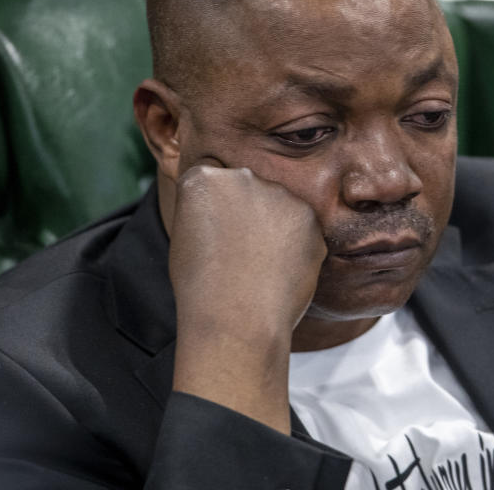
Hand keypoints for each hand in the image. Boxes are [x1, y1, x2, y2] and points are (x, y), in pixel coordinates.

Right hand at [168, 162, 325, 432]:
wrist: (237, 322)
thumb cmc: (202, 289)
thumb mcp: (185, 236)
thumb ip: (206, 207)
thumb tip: (225, 204)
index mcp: (203, 177)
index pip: (212, 171)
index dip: (215, 202)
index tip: (215, 227)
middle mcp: (241, 175)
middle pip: (246, 183)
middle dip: (245, 207)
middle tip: (238, 250)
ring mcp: (278, 193)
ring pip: (276, 202)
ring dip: (272, 223)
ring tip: (258, 265)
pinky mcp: (308, 215)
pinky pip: (300, 224)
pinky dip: (295, 242)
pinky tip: (279, 270)